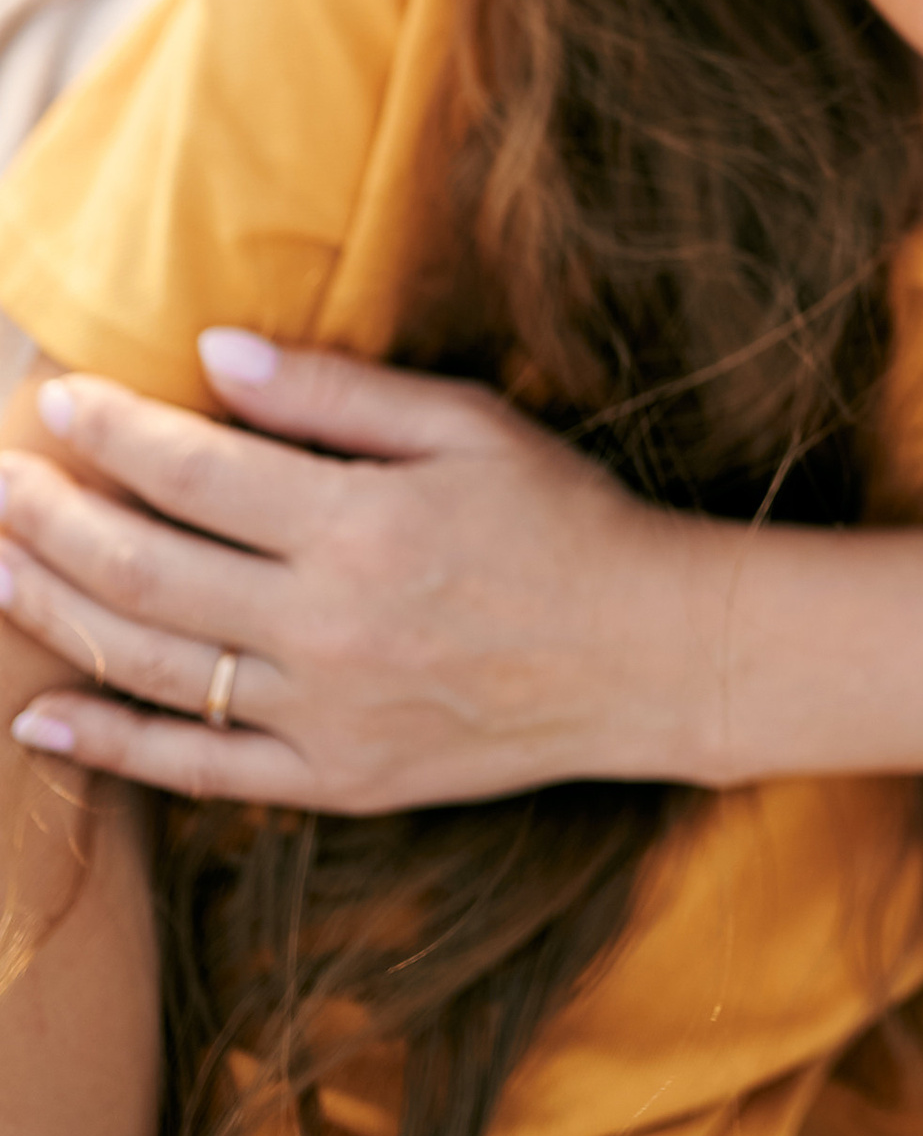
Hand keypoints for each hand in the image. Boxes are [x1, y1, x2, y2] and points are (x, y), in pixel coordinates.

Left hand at [0, 341, 704, 811]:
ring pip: (152, 667)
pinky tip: (42, 717)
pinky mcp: (334, 781)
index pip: (195, 470)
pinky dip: (111, 748)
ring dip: (56, 615)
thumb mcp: (467, 425)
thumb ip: (335, 393)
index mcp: (360, 524)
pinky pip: (199, 771)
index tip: (58, 400)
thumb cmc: (563, 518)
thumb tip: (213, 354)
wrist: (648, 655)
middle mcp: (328, 625)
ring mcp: (325, 715)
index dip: (114, 433)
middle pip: (147, 569)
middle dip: (52, 520)